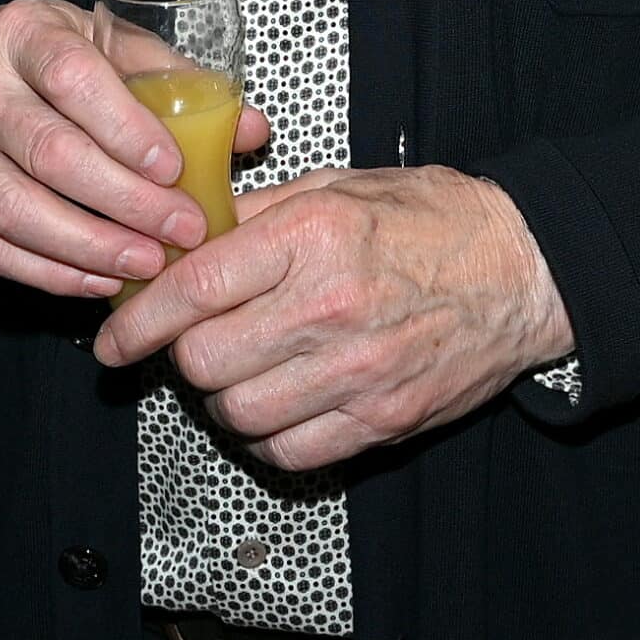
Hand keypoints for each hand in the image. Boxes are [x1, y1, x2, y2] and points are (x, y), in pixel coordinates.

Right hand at [0, 0, 272, 297]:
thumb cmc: (50, 58)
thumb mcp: (105, 43)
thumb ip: (174, 80)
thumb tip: (250, 129)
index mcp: (22, 35)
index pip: (69, 77)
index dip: (124, 126)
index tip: (172, 166)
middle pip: (48, 152)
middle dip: (125, 201)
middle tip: (183, 230)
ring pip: (15, 210)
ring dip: (89, 247)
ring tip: (148, 264)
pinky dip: (51, 274)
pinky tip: (101, 283)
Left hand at [91, 165, 571, 469]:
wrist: (526, 268)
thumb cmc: (430, 218)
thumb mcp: (334, 187)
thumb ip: (253, 214)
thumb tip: (179, 234)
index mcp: (311, 237)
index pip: (194, 288)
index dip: (137, 319)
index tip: (113, 336)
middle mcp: (331, 306)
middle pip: (205, 360)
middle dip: (182, 354)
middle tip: (191, 339)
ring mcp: (360, 371)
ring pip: (241, 413)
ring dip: (222, 398)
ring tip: (237, 369)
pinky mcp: (386, 419)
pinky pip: (292, 452)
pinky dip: (268, 436)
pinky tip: (276, 404)